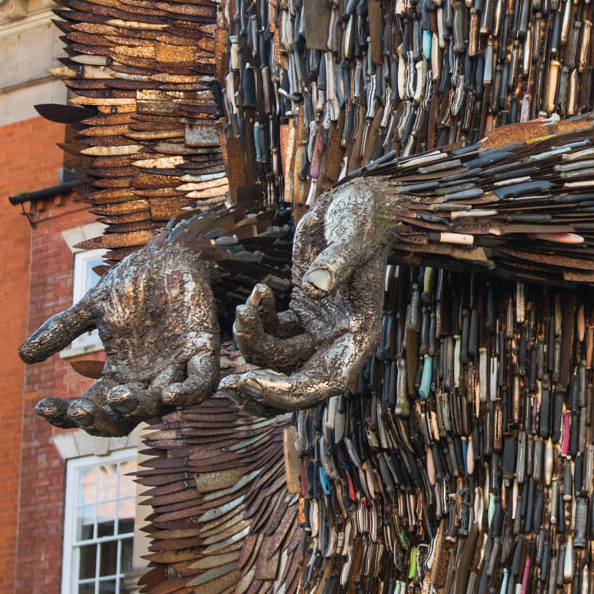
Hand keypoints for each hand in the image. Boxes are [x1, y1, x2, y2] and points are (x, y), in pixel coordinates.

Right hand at [20, 220, 220, 435]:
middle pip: (121, 418)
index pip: (91, 407)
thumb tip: (22, 356)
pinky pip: (200, 384)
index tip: (41, 405)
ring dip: (137, 406)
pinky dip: (186, 394)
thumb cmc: (135, 281)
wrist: (172, 251)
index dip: (66, 413)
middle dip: (99, 418)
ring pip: (157, 406)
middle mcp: (146, 380)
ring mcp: (175, 368)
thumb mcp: (93, 306)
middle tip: (81, 407)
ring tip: (119, 394)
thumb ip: (62, 330)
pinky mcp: (202, 351)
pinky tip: (167, 393)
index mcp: (119, 373)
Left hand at [224, 176, 397, 416]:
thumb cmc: (364, 218)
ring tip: (243, 310)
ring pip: (278, 360)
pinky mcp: (301, 313)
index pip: (326, 382)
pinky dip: (257, 321)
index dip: (291, 391)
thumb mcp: (354, 236)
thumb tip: (313, 288)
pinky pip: (271, 333)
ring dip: (253, 343)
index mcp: (359, 335)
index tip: (254, 383)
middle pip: (299, 385)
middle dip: (264, 388)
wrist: (358, 203)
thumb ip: (336, 262)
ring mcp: (318, 329)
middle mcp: (338, 340)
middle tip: (230, 385)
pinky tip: (256, 295)